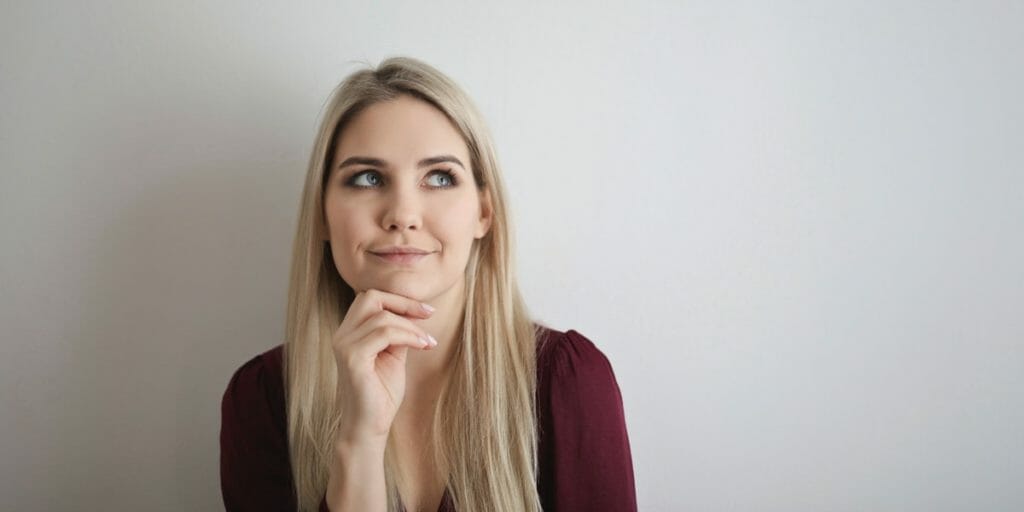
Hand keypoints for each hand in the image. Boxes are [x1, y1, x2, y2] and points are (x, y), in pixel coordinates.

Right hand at [331, 288, 436, 447]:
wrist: (370, 427)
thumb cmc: (381, 394)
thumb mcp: (394, 355)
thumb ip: (398, 333)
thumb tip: (415, 313)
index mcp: (349, 333)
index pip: (371, 298)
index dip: (400, 300)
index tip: (427, 311)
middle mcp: (342, 335)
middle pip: (371, 297)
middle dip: (404, 303)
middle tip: (429, 316)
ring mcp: (344, 346)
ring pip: (382, 317)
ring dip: (412, 327)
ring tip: (428, 342)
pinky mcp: (352, 358)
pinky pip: (384, 334)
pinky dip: (408, 336)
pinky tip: (422, 346)